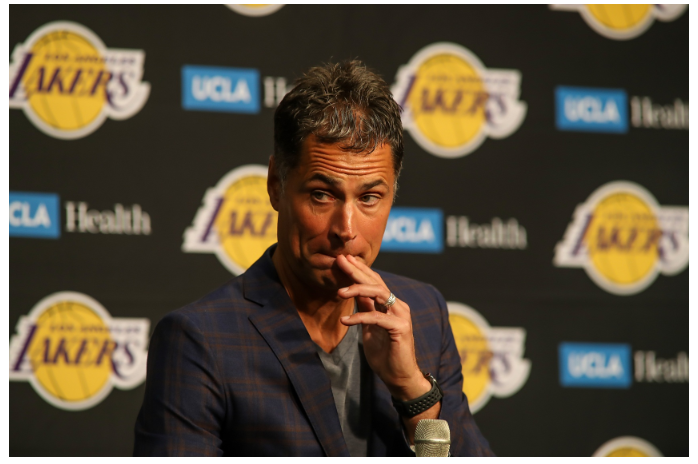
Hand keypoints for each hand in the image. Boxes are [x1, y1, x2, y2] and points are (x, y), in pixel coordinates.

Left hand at [336, 254, 430, 400]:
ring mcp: (401, 315)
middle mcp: (398, 305)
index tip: (344, 259)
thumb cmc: (384, 353)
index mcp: (391, 304)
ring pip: (379, 294)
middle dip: (357, 271)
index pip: (374, 281)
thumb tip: (354, 292)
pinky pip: (376, 318)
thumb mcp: (370, 327)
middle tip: (341, 260)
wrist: (399, 376)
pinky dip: (359, 318)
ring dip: (357, 289)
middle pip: (376, 282)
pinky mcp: (400, 328)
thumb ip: (366, 308)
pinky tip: (344, 320)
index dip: (360, 269)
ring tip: (339, 292)